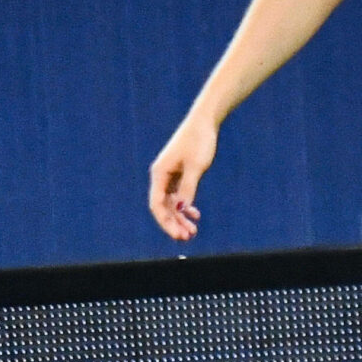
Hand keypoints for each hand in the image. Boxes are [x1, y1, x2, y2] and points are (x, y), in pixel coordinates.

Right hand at [148, 115, 217, 240]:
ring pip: (171, 203)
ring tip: (192, 231)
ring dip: (180, 218)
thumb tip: (182, 209)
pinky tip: (195, 215)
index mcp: (160, 173)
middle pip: (163, 207)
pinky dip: (186, 206)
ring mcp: (170, 175)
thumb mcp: (196, 166)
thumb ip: (189, 188)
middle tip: (187, 238)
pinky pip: (178, 195)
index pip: (157, 205)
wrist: (204, 123)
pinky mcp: (179, 173)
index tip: (178, 235)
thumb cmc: (199, 141)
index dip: (166, 222)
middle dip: (174, 223)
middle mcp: (161, 175)